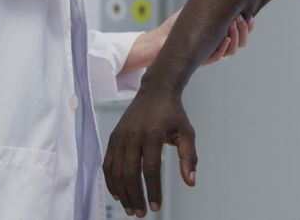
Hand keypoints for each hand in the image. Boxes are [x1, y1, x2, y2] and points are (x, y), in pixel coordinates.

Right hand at [104, 91, 196, 216]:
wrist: (155, 91)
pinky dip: (111, 182)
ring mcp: (120, 137)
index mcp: (152, 134)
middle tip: (141, 214)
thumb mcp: (187, 133)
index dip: (153, 190)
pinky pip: (108, 165)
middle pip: (130, 173)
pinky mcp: (113, 138)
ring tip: (131, 209)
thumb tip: (191, 182)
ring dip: (122, 193)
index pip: (151, 169)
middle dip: (135, 196)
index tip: (157, 207)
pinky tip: (119, 195)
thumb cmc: (173, 115)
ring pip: (116, 171)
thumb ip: (189, 157)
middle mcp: (132, 135)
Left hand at [122, 10, 253, 72]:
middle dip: (245, 30)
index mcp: (219, 33)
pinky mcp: (203, 59)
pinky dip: (224, 47)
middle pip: (241, 42)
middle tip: (240, 18)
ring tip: (232, 24)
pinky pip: (218, 56)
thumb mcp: (197, 8)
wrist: (159, 39)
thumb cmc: (177, 25)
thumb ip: (211, 0)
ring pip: (232, 50)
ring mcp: (211, 52)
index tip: (250, 16)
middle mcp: (218, 44)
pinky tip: (225, 37)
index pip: (241, 32)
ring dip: (236, 37)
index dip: (249, 26)